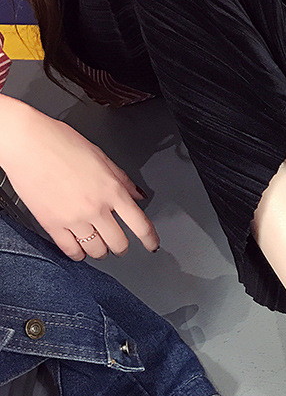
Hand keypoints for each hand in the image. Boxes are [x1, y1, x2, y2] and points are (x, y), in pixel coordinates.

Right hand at [0, 95, 159, 259]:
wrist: (24, 141)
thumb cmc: (58, 142)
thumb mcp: (100, 157)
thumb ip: (121, 179)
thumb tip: (137, 195)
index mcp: (111, 190)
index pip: (140, 224)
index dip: (150, 239)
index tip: (152, 244)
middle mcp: (96, 207)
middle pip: (119, 243)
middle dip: (122, 246)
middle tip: (119, 243)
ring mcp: (74, 218)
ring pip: (97, 250)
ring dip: (101, 251)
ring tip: (99, 246)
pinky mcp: (52, 224)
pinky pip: (71, 250)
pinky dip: (78, 254)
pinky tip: (79, 250)